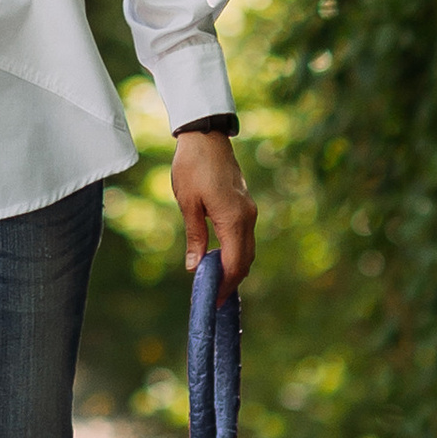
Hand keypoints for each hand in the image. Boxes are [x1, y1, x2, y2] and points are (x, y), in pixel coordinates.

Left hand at [172, 128, 256, 292]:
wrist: (205, 136)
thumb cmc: (192, 166)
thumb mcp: (188, 203)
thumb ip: (195, 237)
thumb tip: (195, 267)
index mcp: (233, 219)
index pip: (234, 263)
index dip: (225, 285)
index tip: (214, 301)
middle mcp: (247, 218)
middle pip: (245, 260)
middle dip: (232, 281)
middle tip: (214, 298)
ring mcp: (249, 211)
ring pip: (247, 249)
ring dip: (234, 267)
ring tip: (215, 282)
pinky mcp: (245, 205)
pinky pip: (244, 237)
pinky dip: (235, 252)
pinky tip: (219, 258)